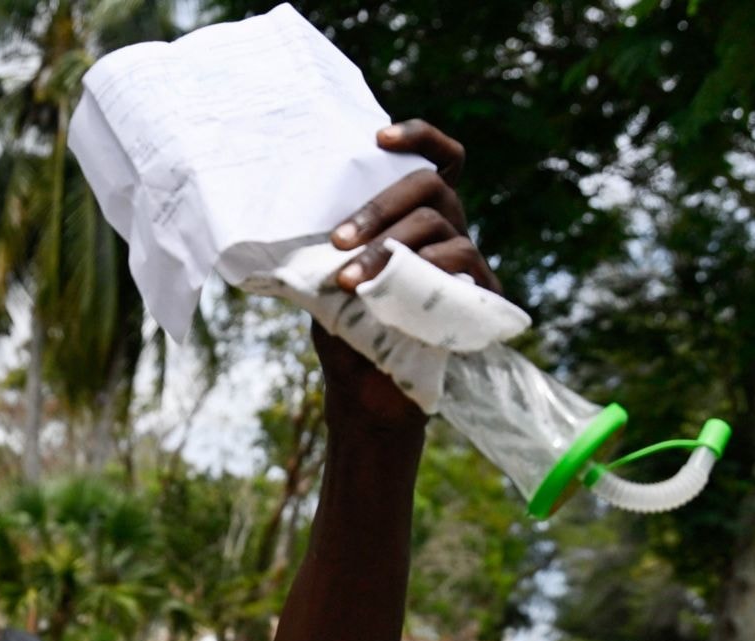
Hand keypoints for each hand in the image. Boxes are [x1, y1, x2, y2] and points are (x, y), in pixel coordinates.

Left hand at [315, 120, 496, 430]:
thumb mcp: (326, 280)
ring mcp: (463, 256)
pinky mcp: (476, 291)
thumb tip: (278, 232)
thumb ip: (322, 250)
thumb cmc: (347, 328)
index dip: (417, 136)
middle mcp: (445, 226)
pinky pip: (460, 261)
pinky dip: (421, 270)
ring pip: (437, 224)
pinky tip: (390, 292)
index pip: (436, 159)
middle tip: (339, 240)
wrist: (367, 390)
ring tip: (349, 281)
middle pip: (429, 184)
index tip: (378, 136)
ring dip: (387, 248)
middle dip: (380, 207)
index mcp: (413, 215)